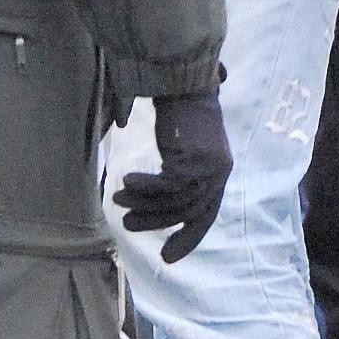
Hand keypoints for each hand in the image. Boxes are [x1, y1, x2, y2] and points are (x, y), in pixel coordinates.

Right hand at [118, 91, 232, 262]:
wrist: (184, 81)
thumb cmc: (180, 113)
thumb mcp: (184, 149)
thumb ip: (177, 174)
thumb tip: (150, 201)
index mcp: (219, 173)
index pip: (206, 215)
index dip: (188, 238)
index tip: (168, 258)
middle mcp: (219, 172)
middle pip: (187, 211)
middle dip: (156, 222)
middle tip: (128, 224)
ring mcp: (209, 166)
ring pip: (175, 201)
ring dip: (144, 204)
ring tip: (119, 200)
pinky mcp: (195, 158)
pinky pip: (167, 185)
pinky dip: (145, 188)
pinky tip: (125, 182)